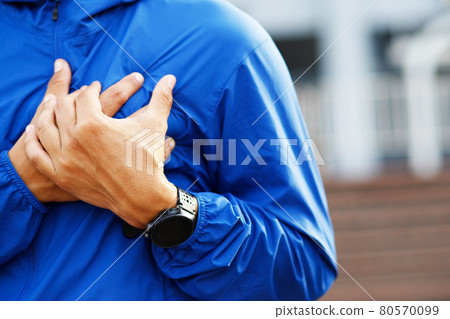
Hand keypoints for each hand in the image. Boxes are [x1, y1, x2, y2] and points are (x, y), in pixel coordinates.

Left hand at [24, 75, 185, 227]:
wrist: (142, 196)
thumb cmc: (148, 160)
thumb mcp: (155, 126)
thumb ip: (161, 98)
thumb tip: (170, 78)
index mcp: (94, 123)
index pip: (85, 96)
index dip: (91, 89)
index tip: (95, 88)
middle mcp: (74, 139)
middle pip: (63, 108)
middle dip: (71, 98)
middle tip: (76, 96)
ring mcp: (64, 158)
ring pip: (45, 127)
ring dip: (47, 112)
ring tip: (52, 106)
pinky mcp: (61, 174)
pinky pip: (37, 153)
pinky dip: (32, 140)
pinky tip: (32, 130)